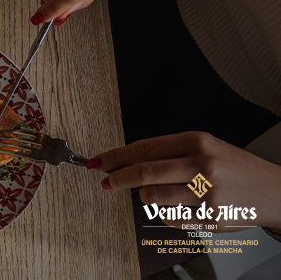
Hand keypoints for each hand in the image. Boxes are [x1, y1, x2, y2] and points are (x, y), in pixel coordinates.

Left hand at [89, 131, 280, 231]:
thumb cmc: (234, 168)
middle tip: (108, 181)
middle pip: (143, 172)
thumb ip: (167, 154)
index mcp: (198, 141)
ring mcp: (207, 192)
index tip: (97, 162)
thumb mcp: (205, 149)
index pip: (143, 148)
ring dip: (146, 197)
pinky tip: (181, 206)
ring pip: (153, 197)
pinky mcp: (210, 217)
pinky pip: (169, 219)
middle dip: (118, 178)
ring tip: (158, 193)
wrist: (274, 190)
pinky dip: (166, 214)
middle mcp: (202, 164)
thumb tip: (122, 162)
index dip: (115, 156)